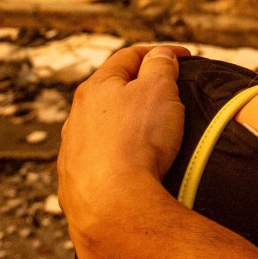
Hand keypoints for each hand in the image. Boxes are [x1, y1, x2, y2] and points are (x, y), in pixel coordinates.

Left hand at [58, 44, 188, 258]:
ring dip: (123, 126)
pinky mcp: (73, 183)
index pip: (128, 57)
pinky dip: (115, 159)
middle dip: (138, 90)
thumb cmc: (138, 142)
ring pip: (100, 129)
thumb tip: (159, 55)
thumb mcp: (160, 90)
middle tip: (167, 96)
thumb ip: (161, 65)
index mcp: (95, 88)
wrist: (113, 205)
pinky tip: (130, 169)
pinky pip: (98, 163)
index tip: (185, 58)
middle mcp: (76, 117)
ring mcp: (71, 152)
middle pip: (110, 93)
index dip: (160, 53)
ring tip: (149, 137)